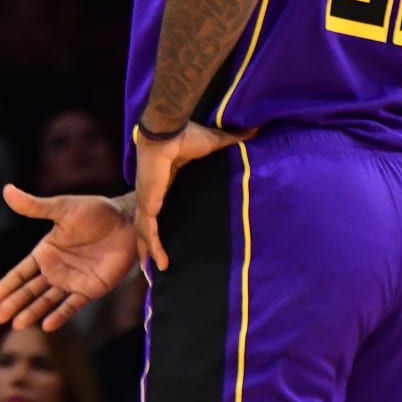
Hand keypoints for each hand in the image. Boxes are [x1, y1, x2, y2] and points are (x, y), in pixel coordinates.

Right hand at [0, 186, 139, 330]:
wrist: (128, 222)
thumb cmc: (95, 211)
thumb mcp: (62, 208)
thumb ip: (35, 206)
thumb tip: (7, 190)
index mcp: (45, 251)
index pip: (20, 272)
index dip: (6, 285)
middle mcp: (56, 269)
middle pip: (29, 290)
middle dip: (13, 303)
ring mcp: (72, 281)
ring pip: (46, 301)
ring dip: (31, 312)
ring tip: (16, 325)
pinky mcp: (90, 289)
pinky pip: (72, 305)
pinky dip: (60, 315)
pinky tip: (47, 325)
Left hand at [133, 121, 251, 270]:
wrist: (170, 129)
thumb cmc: (187, 134)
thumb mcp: (215, 143)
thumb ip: (233, 141)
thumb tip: (256, 130)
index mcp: (164, 183)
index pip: (159, 208)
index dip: (161, 223)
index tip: (168, 236)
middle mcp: (152, 193)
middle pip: (146, 225)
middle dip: (148, 244)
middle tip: (156, 263)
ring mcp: (147, 199)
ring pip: (145, 233)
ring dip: (150, 252)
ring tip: (157, 271)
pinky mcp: (149, 202)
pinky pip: (149, 231)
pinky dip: (154, 247)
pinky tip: (160, 264)